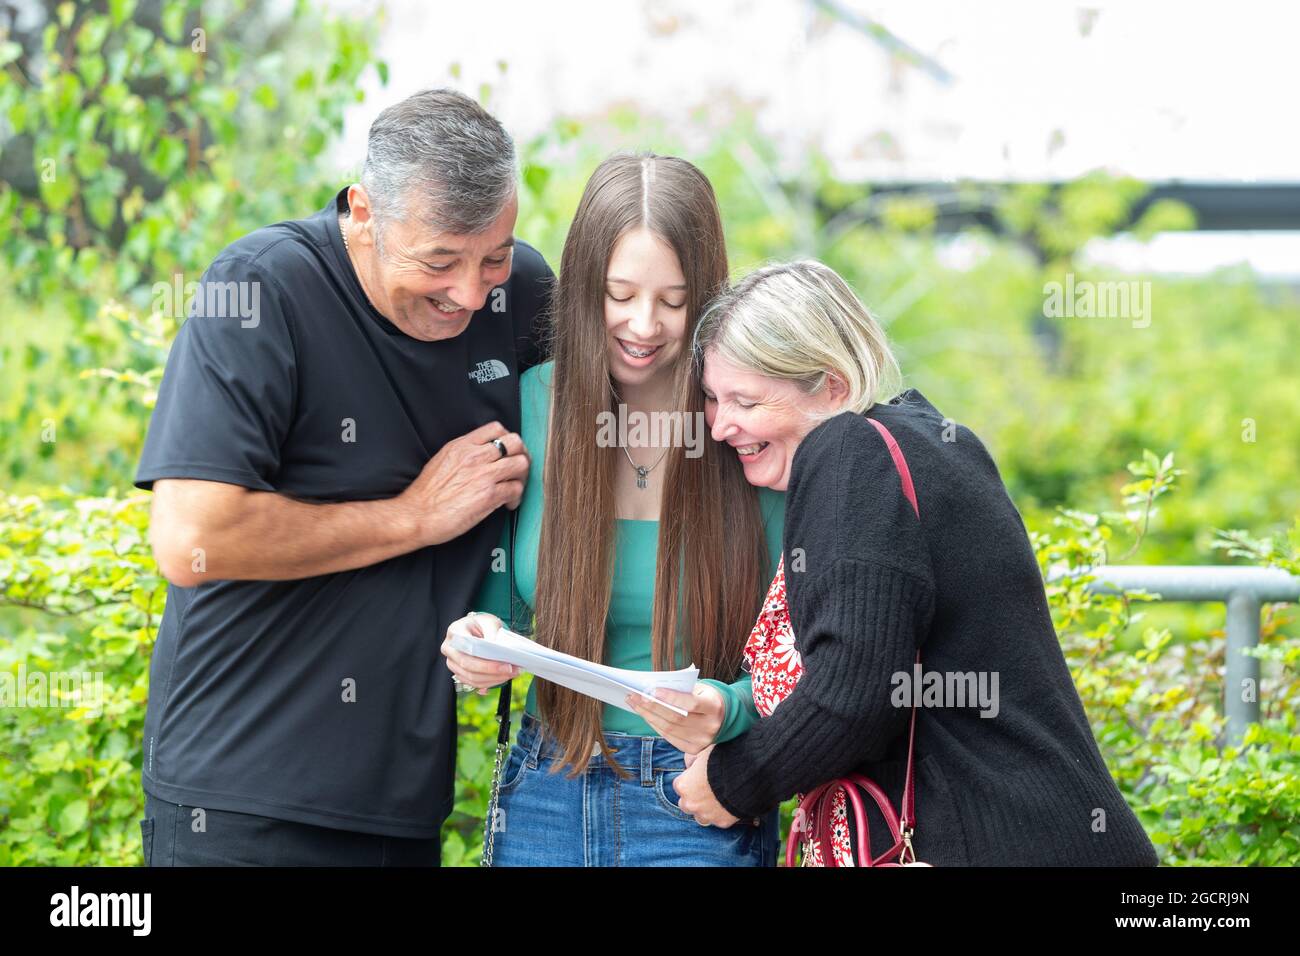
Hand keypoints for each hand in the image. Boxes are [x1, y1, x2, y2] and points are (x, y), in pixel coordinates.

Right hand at [400, 421, 529, 546]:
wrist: (416, 515)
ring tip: (514, 487)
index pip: (496, 428)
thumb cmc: (426, 494)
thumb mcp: (442, 460)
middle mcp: (474, 456)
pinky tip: (508, 503)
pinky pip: (516, 489)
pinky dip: (516, 497)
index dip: (507, 439)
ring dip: (522, 477)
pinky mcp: (489, 495)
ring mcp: (483, 475)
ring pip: (521, 464)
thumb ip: (463, 454)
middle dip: (520, 455)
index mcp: (462, 446)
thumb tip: (481, 456)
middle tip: (517, 469)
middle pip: (515, 442)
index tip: (507, 452)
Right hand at [441, 612, 520, 695]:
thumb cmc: (481, 624)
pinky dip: (489, 682)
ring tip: (510, 673)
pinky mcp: (458, 673)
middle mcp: (449, 648)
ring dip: (493, 679)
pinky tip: (502, 677)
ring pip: (471, 677)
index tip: (504, 661)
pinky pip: (473, 683)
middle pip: (468, 665)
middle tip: (510, 669)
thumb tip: (497, 647)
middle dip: (491, 670)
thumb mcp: (489, 621)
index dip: (485, 658)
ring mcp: (452, 662)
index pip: (467, 648)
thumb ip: (493, 631)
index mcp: (455, 631)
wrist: (475, 629)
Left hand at [625, 683, 725, 755]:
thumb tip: (654, 690)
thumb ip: (682, 689)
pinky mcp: (694, 749)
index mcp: (714, 707)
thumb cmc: (707, 697)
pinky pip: (670, 737)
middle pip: (676, 718)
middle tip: (634, 696)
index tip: (653, 690)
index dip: (672, 698)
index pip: (691, 703)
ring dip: (648, 716)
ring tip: (634, 704)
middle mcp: (710, 726)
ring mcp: (702, 740)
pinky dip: (655, 726)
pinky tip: (645, 715)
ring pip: (670, 729)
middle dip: (652, 706)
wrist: (724, 717)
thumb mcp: (701, 688)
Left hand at [673, 745, 739, 827]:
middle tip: (707, 789)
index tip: (698, 777)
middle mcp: (690, 804)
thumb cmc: (721, 759)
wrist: (745, 774)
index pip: (679, 786)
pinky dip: (722, 814)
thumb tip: (689, 764)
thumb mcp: (702, 752)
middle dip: (694, 798)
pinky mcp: (721, 822)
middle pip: (686, 804)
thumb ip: (691, 759)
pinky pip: (718, 819)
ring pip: (700, 816)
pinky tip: (729, 803)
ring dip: (705, 810)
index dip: (689, 781)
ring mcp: (706, 815)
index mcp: (683, 786)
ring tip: (717, 799)